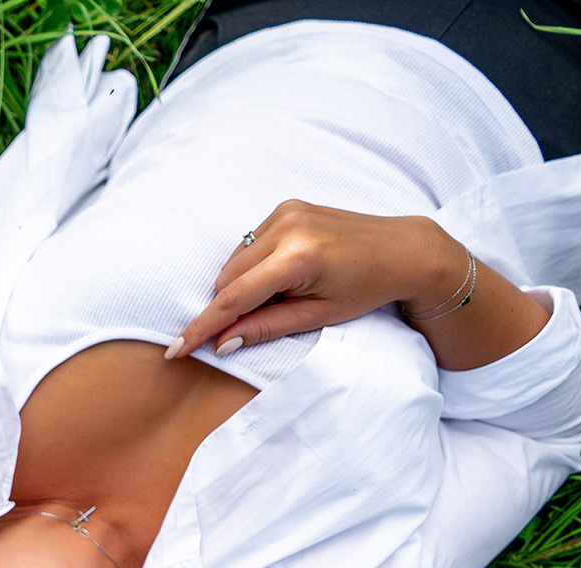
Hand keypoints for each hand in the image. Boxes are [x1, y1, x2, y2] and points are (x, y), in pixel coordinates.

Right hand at [169, 201, 462, 356]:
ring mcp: (286, 212)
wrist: (405, 250)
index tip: (175, 349)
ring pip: (234, 261)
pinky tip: (281, 274)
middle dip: (228, 307)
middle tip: (251, 325)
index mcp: (300, 259)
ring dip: (241, 285)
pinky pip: (248, 244)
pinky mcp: (287, 206)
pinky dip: (252, 266)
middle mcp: (288, 227)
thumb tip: (222, 344)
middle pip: (228, 278)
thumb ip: (266, 328)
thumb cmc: (367, 288)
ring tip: (281, 295)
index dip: (201, 326)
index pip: (234, 298)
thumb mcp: (319, 317)